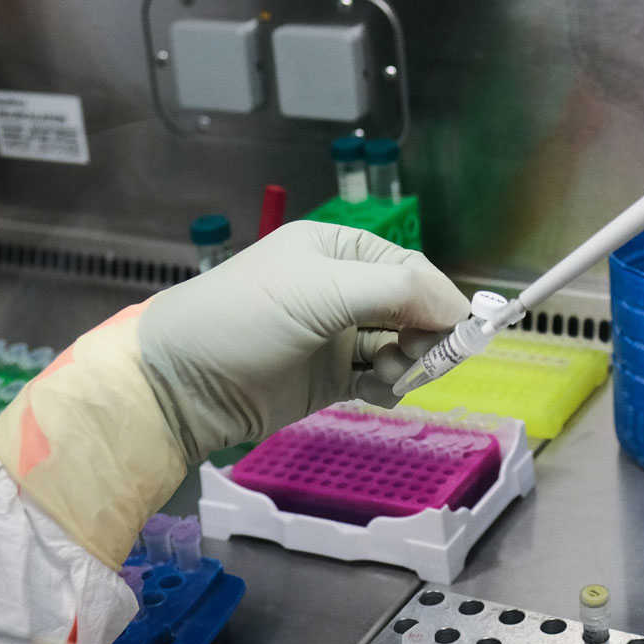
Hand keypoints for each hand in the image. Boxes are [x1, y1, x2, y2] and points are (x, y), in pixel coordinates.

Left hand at [137, 222, 470, 457]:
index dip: (438, 299)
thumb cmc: (246, 320)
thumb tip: (460, 309)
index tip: (455, 335)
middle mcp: (343, 287)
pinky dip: (389, 386)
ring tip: (383, 377)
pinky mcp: (331, 377)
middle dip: (423, 336)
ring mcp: (338, 334)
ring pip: (403, 347)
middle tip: (414, 360)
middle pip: (414, 309)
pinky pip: (383, 378)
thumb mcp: (323, 291)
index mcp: (339, 249)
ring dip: (406, 364)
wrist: (183, 384)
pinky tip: (372, 393)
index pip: (412, 267)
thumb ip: (398, 291)